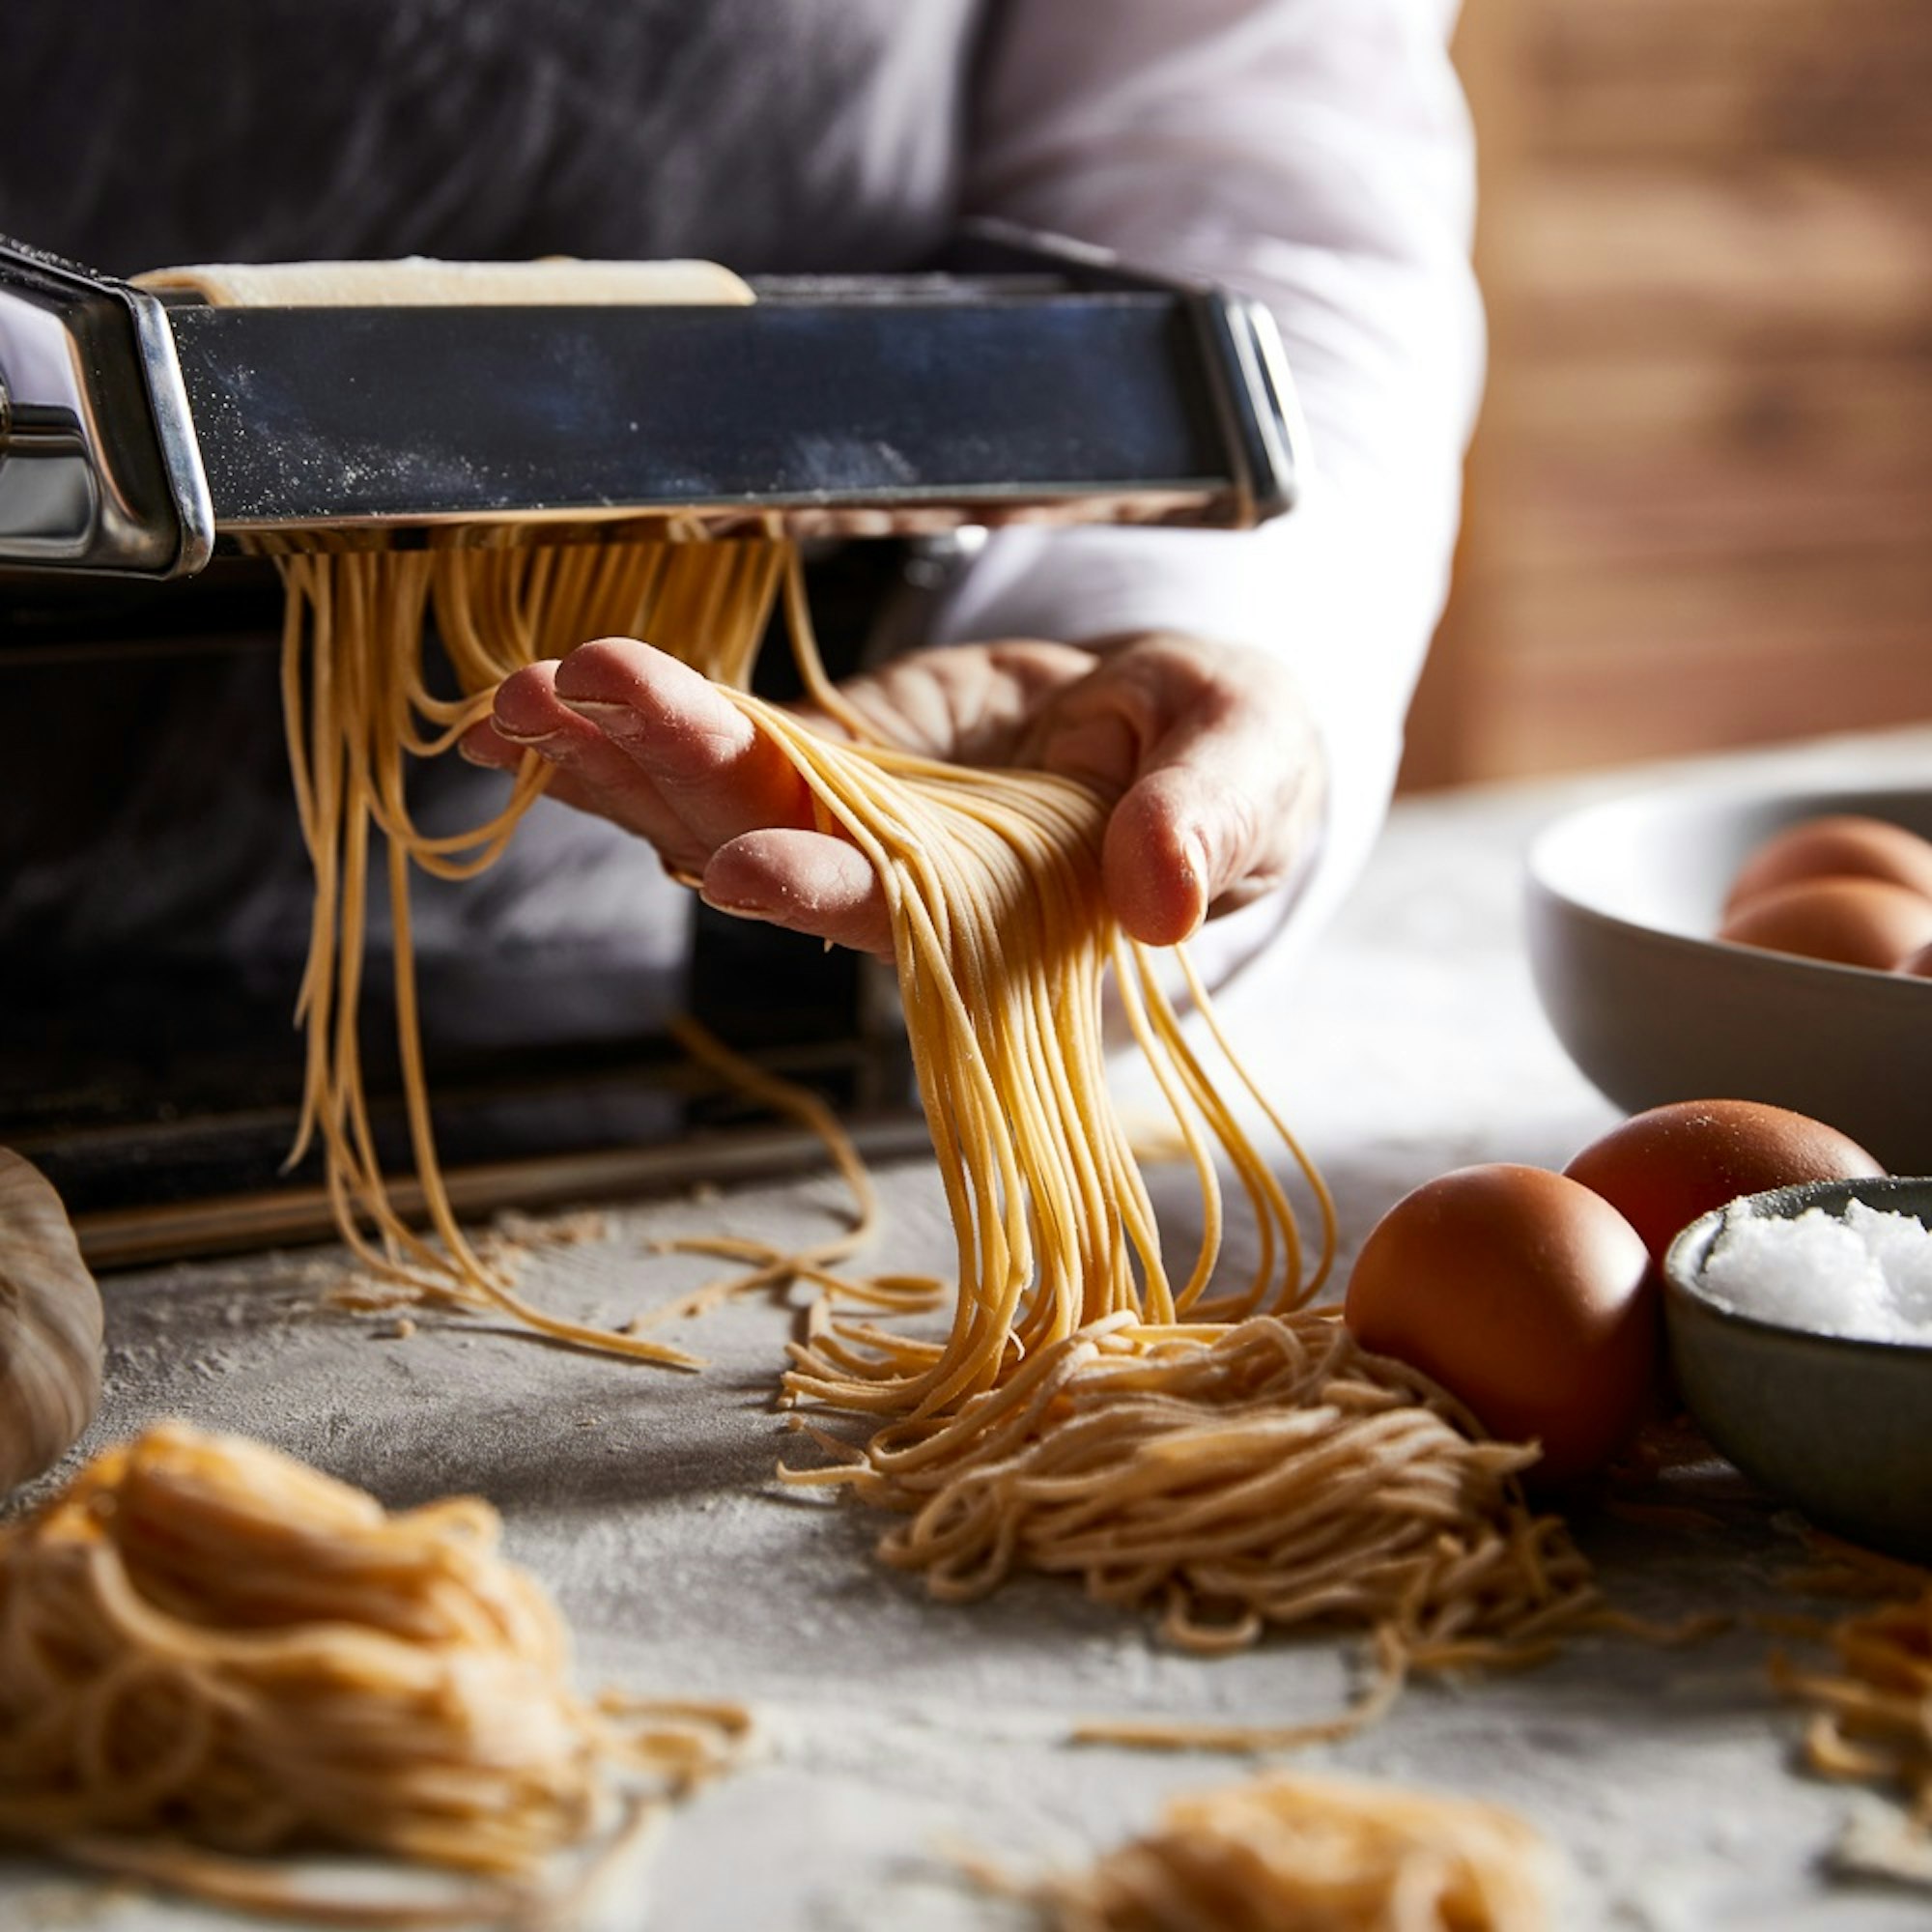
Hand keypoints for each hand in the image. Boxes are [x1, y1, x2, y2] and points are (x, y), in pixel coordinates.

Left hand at [460, 631, 1325, 958]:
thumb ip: (1211, 823)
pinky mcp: (829, 757)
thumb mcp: (1250, 770)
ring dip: (612, 753)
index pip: (902, 911)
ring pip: (716, 794)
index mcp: (1006, 910)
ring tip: (512, 693)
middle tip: (572, 697)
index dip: (825, 892)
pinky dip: (632, 724)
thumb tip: (1164, 899)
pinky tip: (542, 696)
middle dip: (672, 772)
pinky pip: (721, 742)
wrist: (1176, 731)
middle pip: (771, 834)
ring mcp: (854, 818)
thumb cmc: (1230, 764)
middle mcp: (905, 881)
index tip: (739, 864)